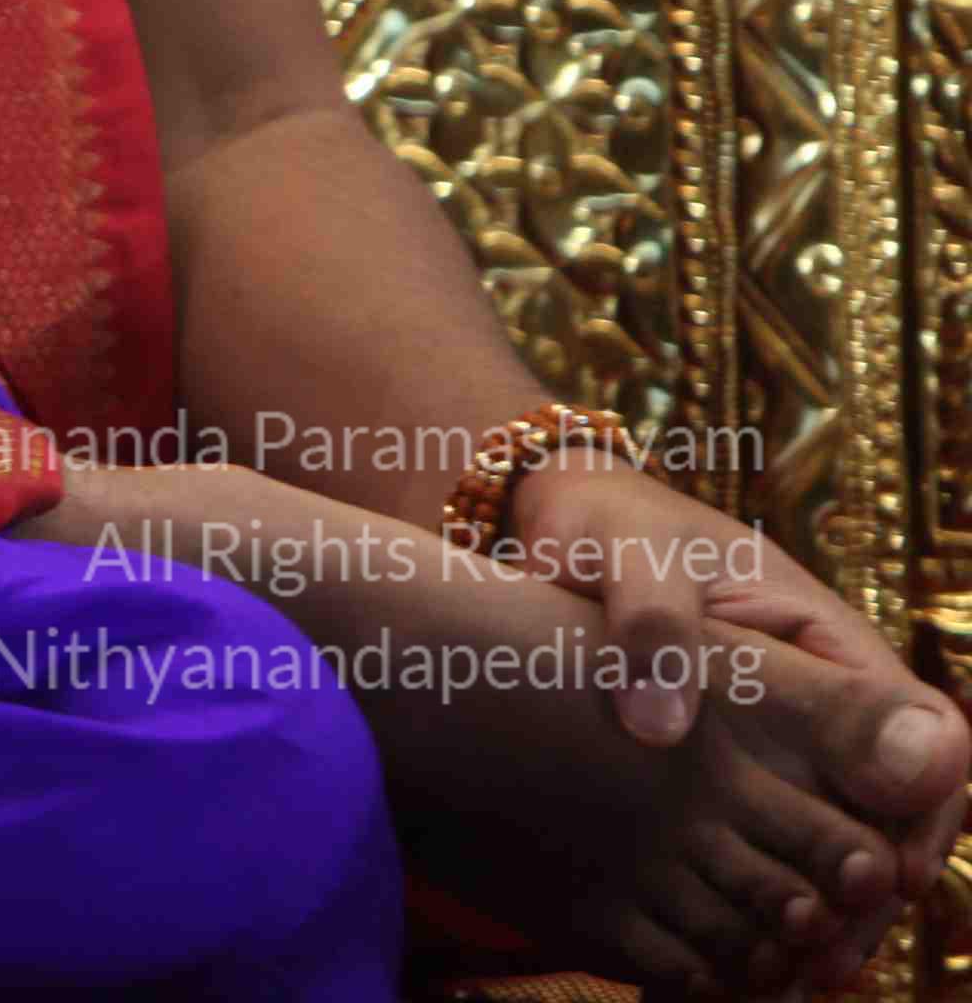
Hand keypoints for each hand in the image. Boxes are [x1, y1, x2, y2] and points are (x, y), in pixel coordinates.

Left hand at [522, 458, 964, 988]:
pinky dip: (764, 905)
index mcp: (833, 649)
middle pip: (893, 819)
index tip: (887, 874)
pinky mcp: (733, 782)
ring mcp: (784, 749)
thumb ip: (652, 625)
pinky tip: (726, 964)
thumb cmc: (612, 529)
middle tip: (824, 959)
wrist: (560, 529)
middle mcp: (827, 709)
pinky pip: (773, 853)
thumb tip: (662, 729)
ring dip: (824, 918)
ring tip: (783, 981)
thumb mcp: (631, 557)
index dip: (921, 814)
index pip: (926, 743)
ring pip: (838, 851)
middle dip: (872, 896)